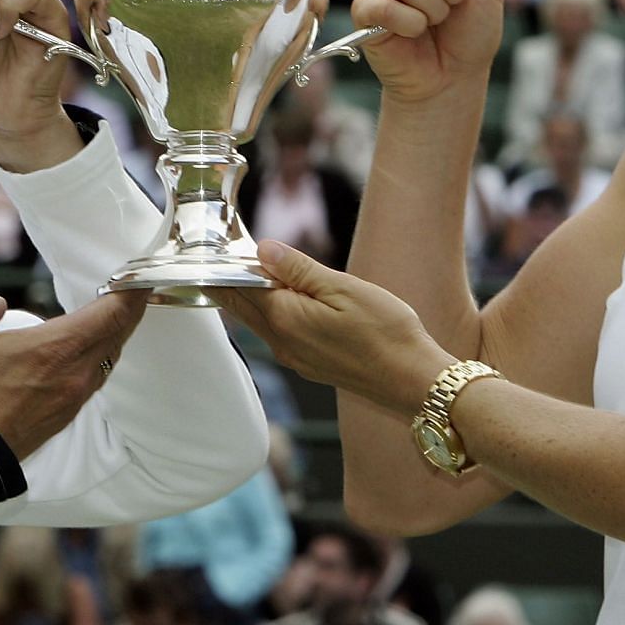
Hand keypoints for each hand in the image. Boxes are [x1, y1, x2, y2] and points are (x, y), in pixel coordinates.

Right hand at [0, 290, 148, 459]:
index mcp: (59, 347)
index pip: (114, 313)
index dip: (133, 290)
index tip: (141, 275)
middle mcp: (77, 372)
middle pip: (119, 333)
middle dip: (130, 307)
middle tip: (134, 287)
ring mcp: (74, 396)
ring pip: (109, 357)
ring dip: (114, 333)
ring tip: (112, 315)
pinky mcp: (66, 415)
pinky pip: (95, 377)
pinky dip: (100, 356)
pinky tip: (87, 351)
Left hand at [213, 241, 451, 413]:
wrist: (411, 379)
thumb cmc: (385, 332)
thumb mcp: (344, 289)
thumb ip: (299, 270)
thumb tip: (263, 249)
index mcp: (285, 318)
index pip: (239, 286)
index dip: (226, 263)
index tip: (213, 244)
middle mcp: (281, 342)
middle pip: (240, 306)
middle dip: (226, 280)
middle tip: (215, 255)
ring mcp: (293, 357)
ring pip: (256, 321)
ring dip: (246, 297)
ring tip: (244, 270)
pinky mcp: (307, 364)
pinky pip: (274, 333)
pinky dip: (266, 312)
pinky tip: (277, 299)